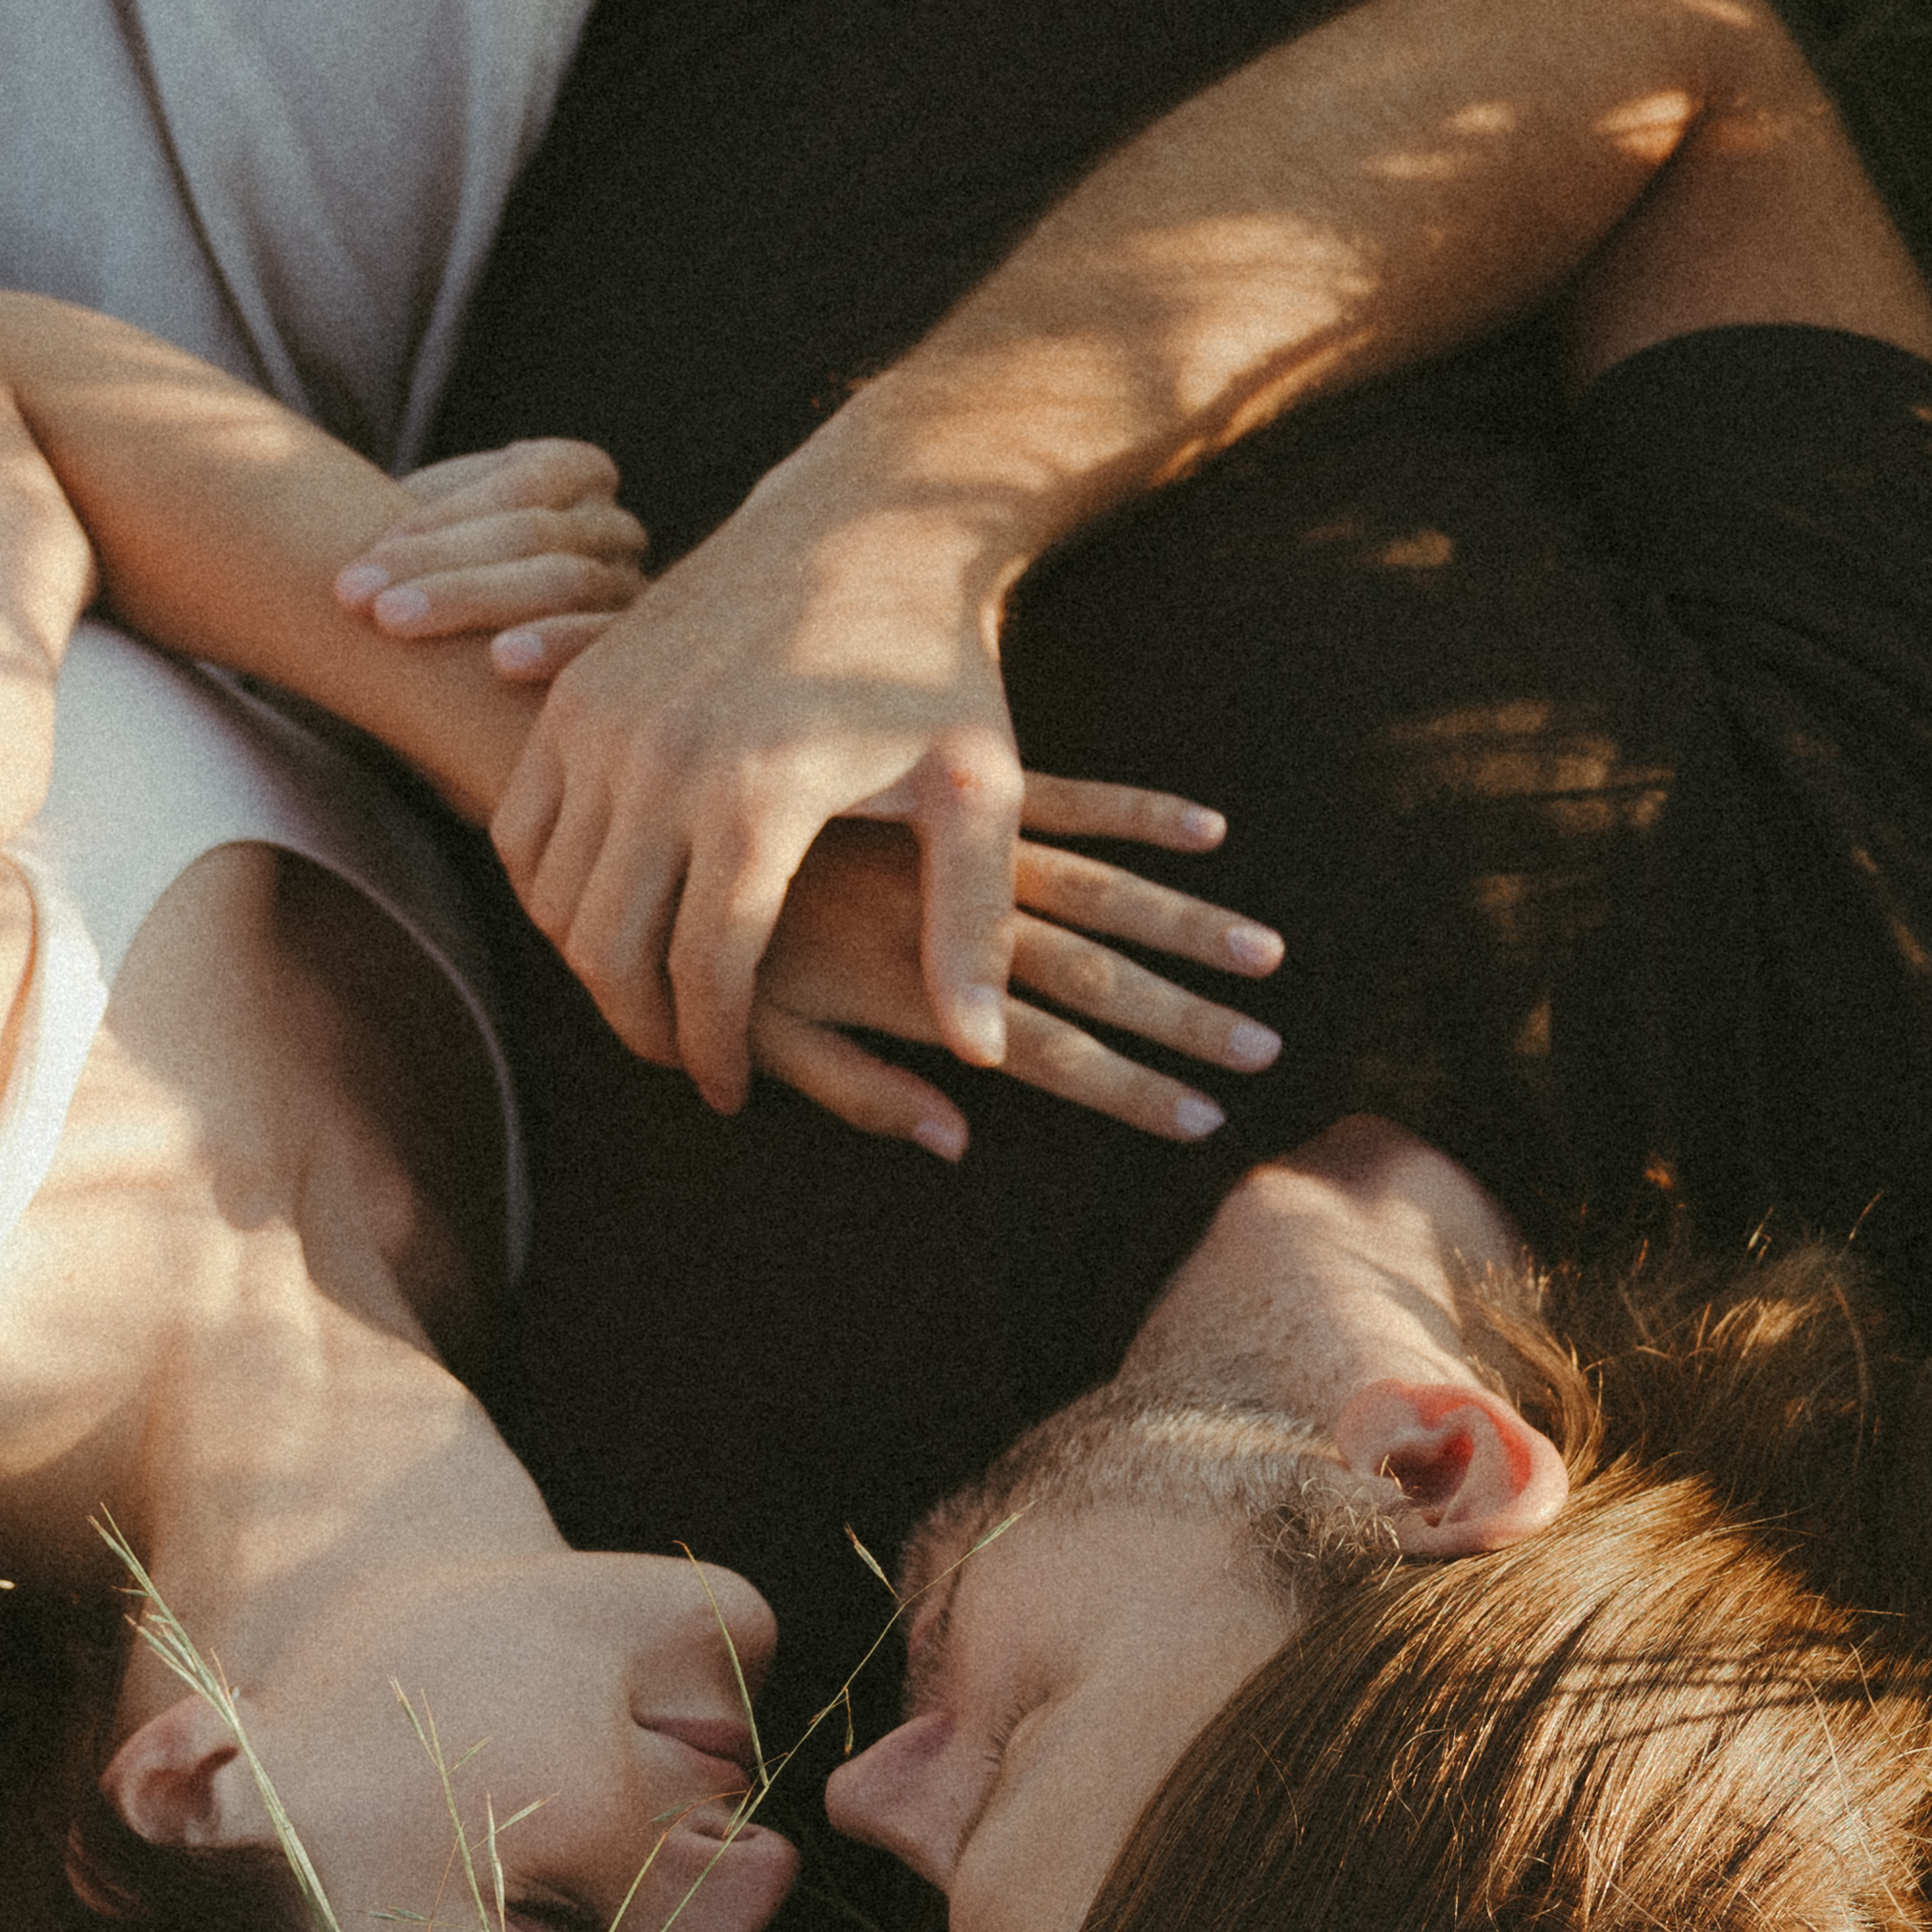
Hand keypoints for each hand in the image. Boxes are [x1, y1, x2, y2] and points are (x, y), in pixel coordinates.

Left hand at [326, 434, 642, 651]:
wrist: (500, 687)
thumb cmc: (449, 595)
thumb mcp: (432, 544)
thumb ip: (413, 524)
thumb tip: (345, 545)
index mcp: (574, 474)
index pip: (520, 481)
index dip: (439, 519)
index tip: (357, 567)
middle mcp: (615, 527)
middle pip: (536, 534)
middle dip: (438, 565)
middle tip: (358, 602)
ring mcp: (635, 590)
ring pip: (567, 582)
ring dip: (477, 601)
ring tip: (401, 626)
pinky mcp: (638, 657)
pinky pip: (607, 645)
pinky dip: (556, 646)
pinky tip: (501, 664)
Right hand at [481, 472, 1035, 1112]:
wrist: (869, 520)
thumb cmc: (936, 665)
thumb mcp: (979, 795)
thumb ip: (974, 928)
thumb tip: (986, 1056)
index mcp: (758, 792)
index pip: (704, 971)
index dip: (716, 1049)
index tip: (733, 1090)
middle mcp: (659, 753)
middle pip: (607, 945)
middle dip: (643, 1024)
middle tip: (687, 1060)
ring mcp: (602, 715)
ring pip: (552, 894)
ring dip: (592, 962)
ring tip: (653, 995)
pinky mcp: (575, 689)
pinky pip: (523, 825)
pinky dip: (551, 889)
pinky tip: (610, 917)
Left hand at [739, 778, 1285, 1162]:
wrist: (660, 790)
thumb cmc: (695, 934)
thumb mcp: (761, 1030)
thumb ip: (859, 1088)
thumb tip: (959, 1143)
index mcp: (915, 986)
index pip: (1047, 1054)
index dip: (1131, 1091)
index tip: (1206, 1121)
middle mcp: (952, 918)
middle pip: (1096, 978)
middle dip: (1185, 1018)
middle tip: (1270, 1049)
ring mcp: (959, 847)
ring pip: (1103, 893)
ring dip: (1187, 927)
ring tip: (1265, 956)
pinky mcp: (952, 788)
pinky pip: (1068, 800)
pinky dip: (1141, 814)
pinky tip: (1209, 829)